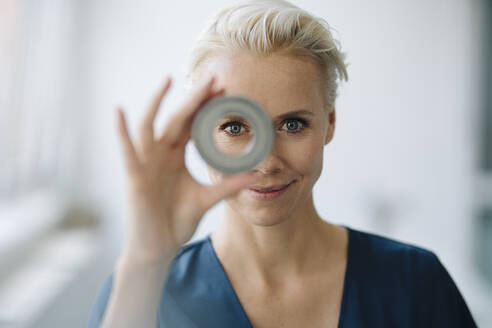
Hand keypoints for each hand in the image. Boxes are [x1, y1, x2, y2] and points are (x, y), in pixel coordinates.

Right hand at [115, 75, 257, 264]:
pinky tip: (119, 111)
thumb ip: (229, 185)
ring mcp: (146, 163)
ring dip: (157, 103)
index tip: (226, 91)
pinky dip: (121, 131)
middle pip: (177, 119)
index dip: (206, 108)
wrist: (158, 247)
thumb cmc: (177, 222)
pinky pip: (126, 150)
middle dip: (194, 99)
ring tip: (168, 81)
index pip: (192, 125)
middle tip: (213, 78)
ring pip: (150, 126)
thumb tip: (257, 175)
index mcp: (175, 157)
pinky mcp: (134, 175)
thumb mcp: (207, 199)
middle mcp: (160, 154)